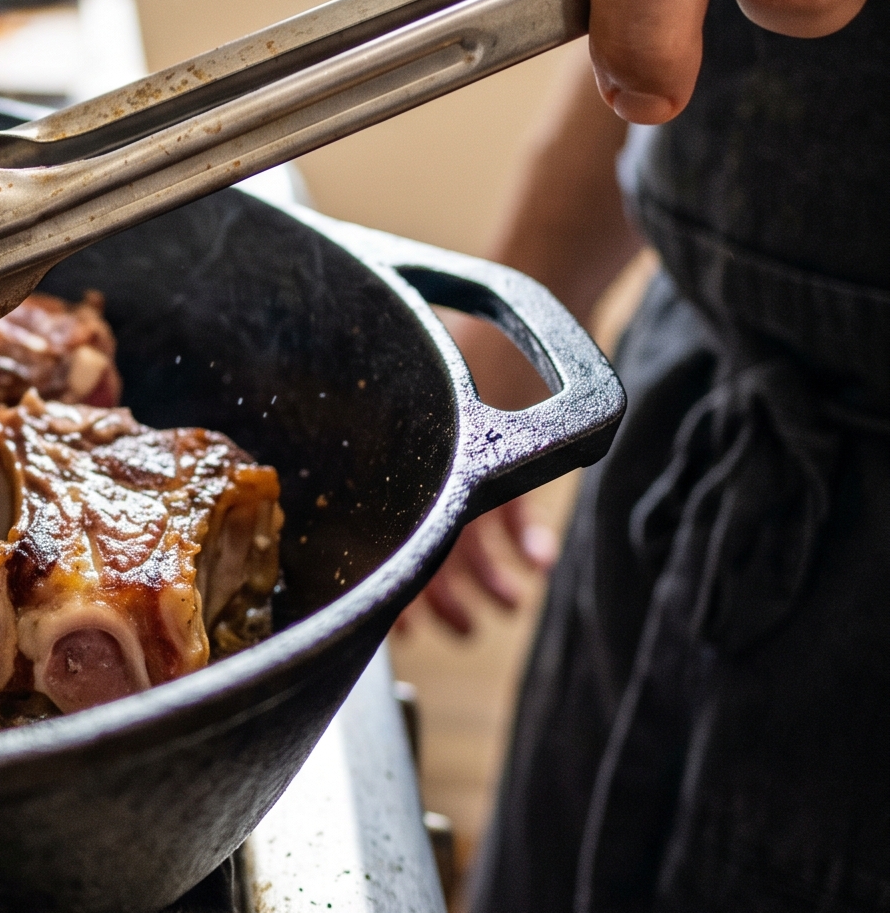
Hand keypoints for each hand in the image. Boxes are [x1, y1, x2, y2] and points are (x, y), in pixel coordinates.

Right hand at [395, 311, 561, 638]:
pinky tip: (539, 559)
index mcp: (381, 453)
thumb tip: (374, 541)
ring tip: (508, 604)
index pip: (378, 537)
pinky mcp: (498, 446)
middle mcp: (416, 458)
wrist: (522, 281)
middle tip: (464, 630)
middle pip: (426, 542)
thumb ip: (402, 472)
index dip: (390, 589)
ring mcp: (458, 454)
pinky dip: (525, 534)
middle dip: (446, 597)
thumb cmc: (446, 323)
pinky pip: (508, 504)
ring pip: (468, 532)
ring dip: (488, 575)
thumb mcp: (419, 393)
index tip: (399, 628)